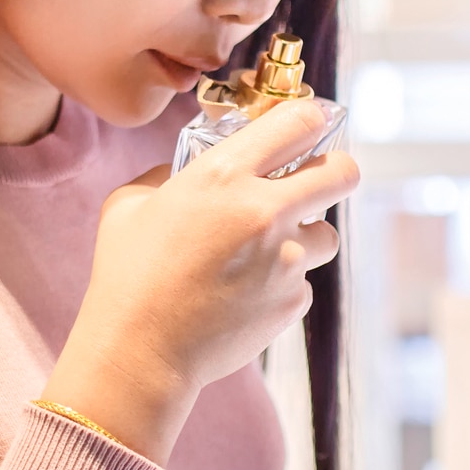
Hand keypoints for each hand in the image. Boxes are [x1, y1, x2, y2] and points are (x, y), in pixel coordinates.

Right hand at [42, 99, 355, 462]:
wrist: (140, 351)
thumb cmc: (127, 274)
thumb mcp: (130, 204)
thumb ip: (168, 174)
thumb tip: (190, 168)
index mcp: (224, 174)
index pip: (298, 121)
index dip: (310, 119)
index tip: (307, 126)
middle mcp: (265, 210)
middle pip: (343, 171)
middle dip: (337, 170)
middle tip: (319, 180)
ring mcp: (285, 258)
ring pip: (327, 234)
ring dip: (304, 237)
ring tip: (263, 253)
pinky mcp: (293, 300)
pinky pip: (303, 281)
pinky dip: (282, 284)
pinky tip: (243, 294)